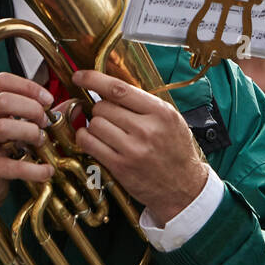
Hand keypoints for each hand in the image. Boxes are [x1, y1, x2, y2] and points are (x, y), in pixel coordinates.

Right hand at [0, 73, 54, 239]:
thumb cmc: (1, 154)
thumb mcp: (18, 130)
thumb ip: (43, 117)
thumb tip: (76, 106)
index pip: (2, 81)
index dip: (28, 86)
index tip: (48, 100)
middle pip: (3, 100)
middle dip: (31, 108)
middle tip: (45, 122)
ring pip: (3, 127)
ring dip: (30, 132)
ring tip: (43, 141)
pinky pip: (10, 165)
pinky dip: (34, 169)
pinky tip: (47, 171)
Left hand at [71, 69, 208, 224]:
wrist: (184, 187)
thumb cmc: (175, 150)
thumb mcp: (170, 119)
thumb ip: (143, 103)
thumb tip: (109, 87)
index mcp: (160, 112)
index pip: (119, 89)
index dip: (93, 79)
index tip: (80, 76)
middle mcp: (146, 129)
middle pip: (103, 106)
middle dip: (100, 109)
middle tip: (109, 117)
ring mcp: (132, 149)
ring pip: (94, 123)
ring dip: (94, 125)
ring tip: (106, 130)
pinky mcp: (120, 166)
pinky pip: (89, 143)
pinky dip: (85, 138)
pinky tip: (93, 139)